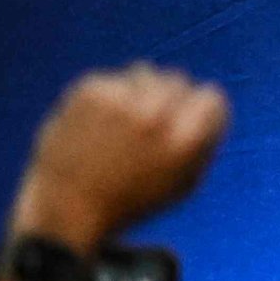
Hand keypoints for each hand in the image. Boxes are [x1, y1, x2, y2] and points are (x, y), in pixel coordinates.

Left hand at [12, 66, 229, 250]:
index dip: (197, 112)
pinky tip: (95, 124)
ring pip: (144, 73)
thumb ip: (204, 140)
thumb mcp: (185, 183)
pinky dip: (105, 97)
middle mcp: (158, 116)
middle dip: (166, 99)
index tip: (181, 124)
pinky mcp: (91, 92)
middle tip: (145, 124)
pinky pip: (110, 79)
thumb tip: (207, 102)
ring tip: (118, 124)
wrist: (67, 207)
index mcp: (187, 141)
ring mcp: (122, 102)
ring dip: (136, 93)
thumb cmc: (130, 200)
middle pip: (178, 79)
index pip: (212, 97)